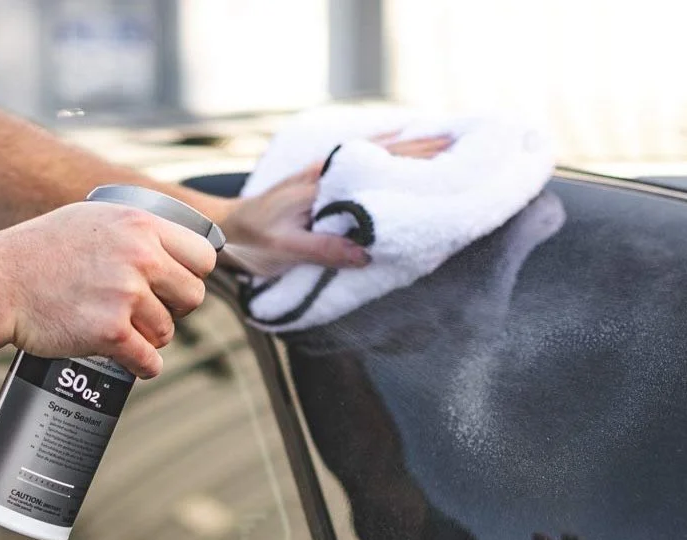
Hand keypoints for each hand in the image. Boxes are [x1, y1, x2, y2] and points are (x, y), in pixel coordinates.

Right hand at [0, 202, 213, 377]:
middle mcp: (139, 256)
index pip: (203, 256)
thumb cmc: (39, 252)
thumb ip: (135, 232)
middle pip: (194, 296)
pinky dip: (142, 366)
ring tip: (119, 327)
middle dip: (175, 308)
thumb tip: (173, 251)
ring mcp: (126, 295)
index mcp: (139, 225)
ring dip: (148, 336)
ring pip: (167, 331)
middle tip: (149, 310)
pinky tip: (132, 360)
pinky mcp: (111, 332)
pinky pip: (149, 360)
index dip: (191, 274)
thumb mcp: (93, 219)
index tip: (174, 284)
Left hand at [219, 133, 454, 275]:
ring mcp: (324, 172)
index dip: (416, 158)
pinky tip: (405, 146)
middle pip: (386, 151)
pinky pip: (361, 160)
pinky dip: (388, 151)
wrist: (222, 228)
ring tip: (448, 140)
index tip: (451, 153)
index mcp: (322, 182)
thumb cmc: (251, 241)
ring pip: (377, 151)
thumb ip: (323, 250)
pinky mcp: (321, 180)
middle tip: (464, 141)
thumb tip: (365, 253)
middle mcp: (326, 170)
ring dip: (412, 145)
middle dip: (426, 145)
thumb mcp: (285, 250)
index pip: (379, 164)